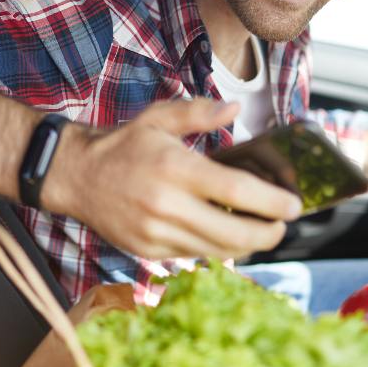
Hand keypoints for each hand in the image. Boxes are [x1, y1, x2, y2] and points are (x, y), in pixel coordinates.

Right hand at [40, 98, 302, 259]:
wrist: (74, 176)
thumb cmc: (121, 145)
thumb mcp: (158, 118)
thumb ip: (199, 113)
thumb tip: (235, 110)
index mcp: (175, 169)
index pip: (236, 193)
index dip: (272, 203)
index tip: (293, 205)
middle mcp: (166, 205)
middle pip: (234, 233)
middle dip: (268, 234)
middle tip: (282, 225)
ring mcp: (156, 234)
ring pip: (217, 252)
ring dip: (246, 245)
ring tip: (259, 230)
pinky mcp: (148, 252)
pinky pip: (194, 256)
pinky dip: (217, 249)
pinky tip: (225, 234)